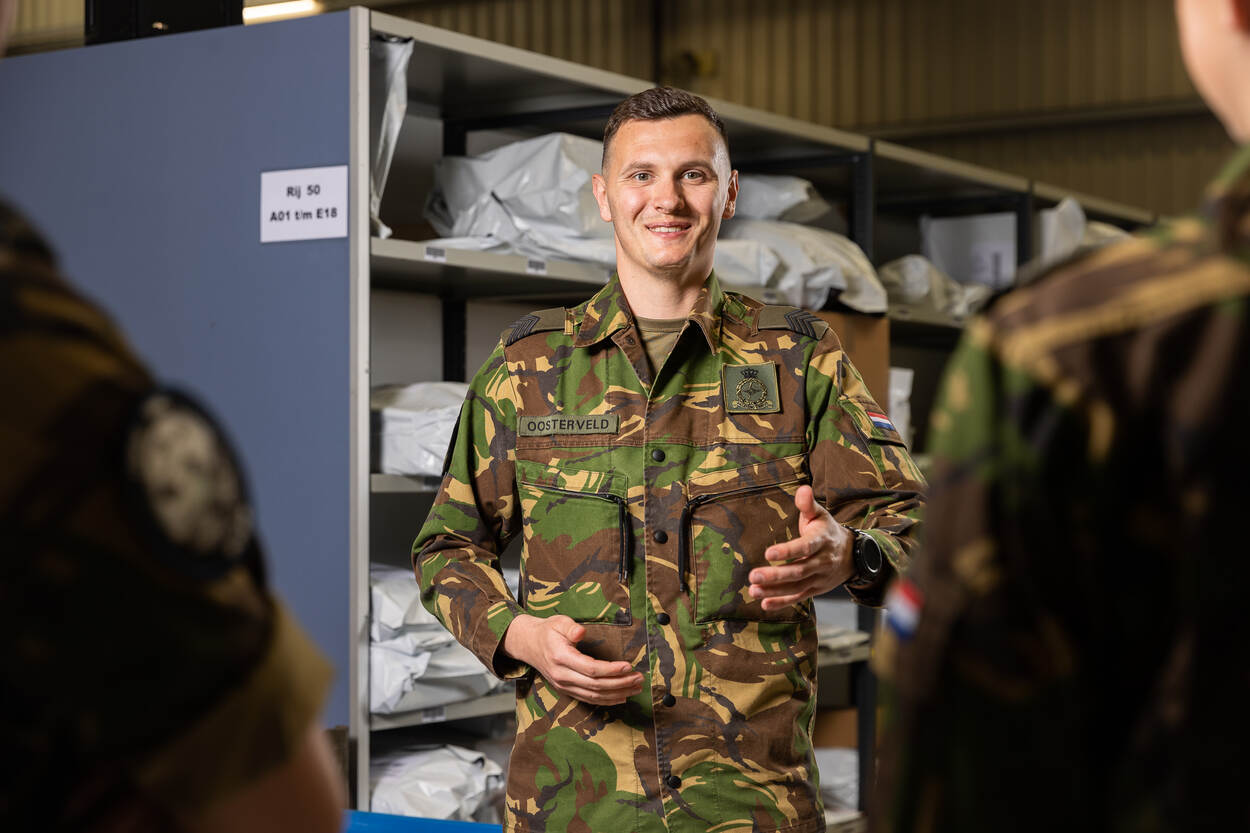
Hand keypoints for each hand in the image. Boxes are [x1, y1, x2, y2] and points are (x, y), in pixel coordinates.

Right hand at [502, 614, 642, 704]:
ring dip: (617, 694)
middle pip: (596, 685)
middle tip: (638, 678)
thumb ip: (570, 627)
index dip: (611, 670)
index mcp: (561, 658)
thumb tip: (581, 632)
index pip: (591, 669)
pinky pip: (588, 699)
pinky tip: (621, 697)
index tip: (628, 666)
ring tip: (635, 688)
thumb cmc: (547, 631)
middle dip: (620, 683)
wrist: (528, 644)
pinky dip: (606, 701)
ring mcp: (563, 686)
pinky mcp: (566, 690)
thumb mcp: (558, 622)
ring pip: (594, 696)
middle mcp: (562, 676)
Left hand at [748, 485, 855, 610]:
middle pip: (798, 571)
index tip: (767, 553)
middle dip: (775, 575)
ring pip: (796, 587)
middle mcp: (822, 562)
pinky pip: (798, 598)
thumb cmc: (826, 530)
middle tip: (753, 575)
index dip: (787, 551)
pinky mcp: (815, 589)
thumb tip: (803, 489)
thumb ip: (808, 504)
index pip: (804, 547)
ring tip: (753, 590)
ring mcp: (819, 578)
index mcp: (821, 541)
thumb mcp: (820, 515)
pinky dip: (782, 603)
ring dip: (774, 591)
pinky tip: (764, 604)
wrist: (851, 555)